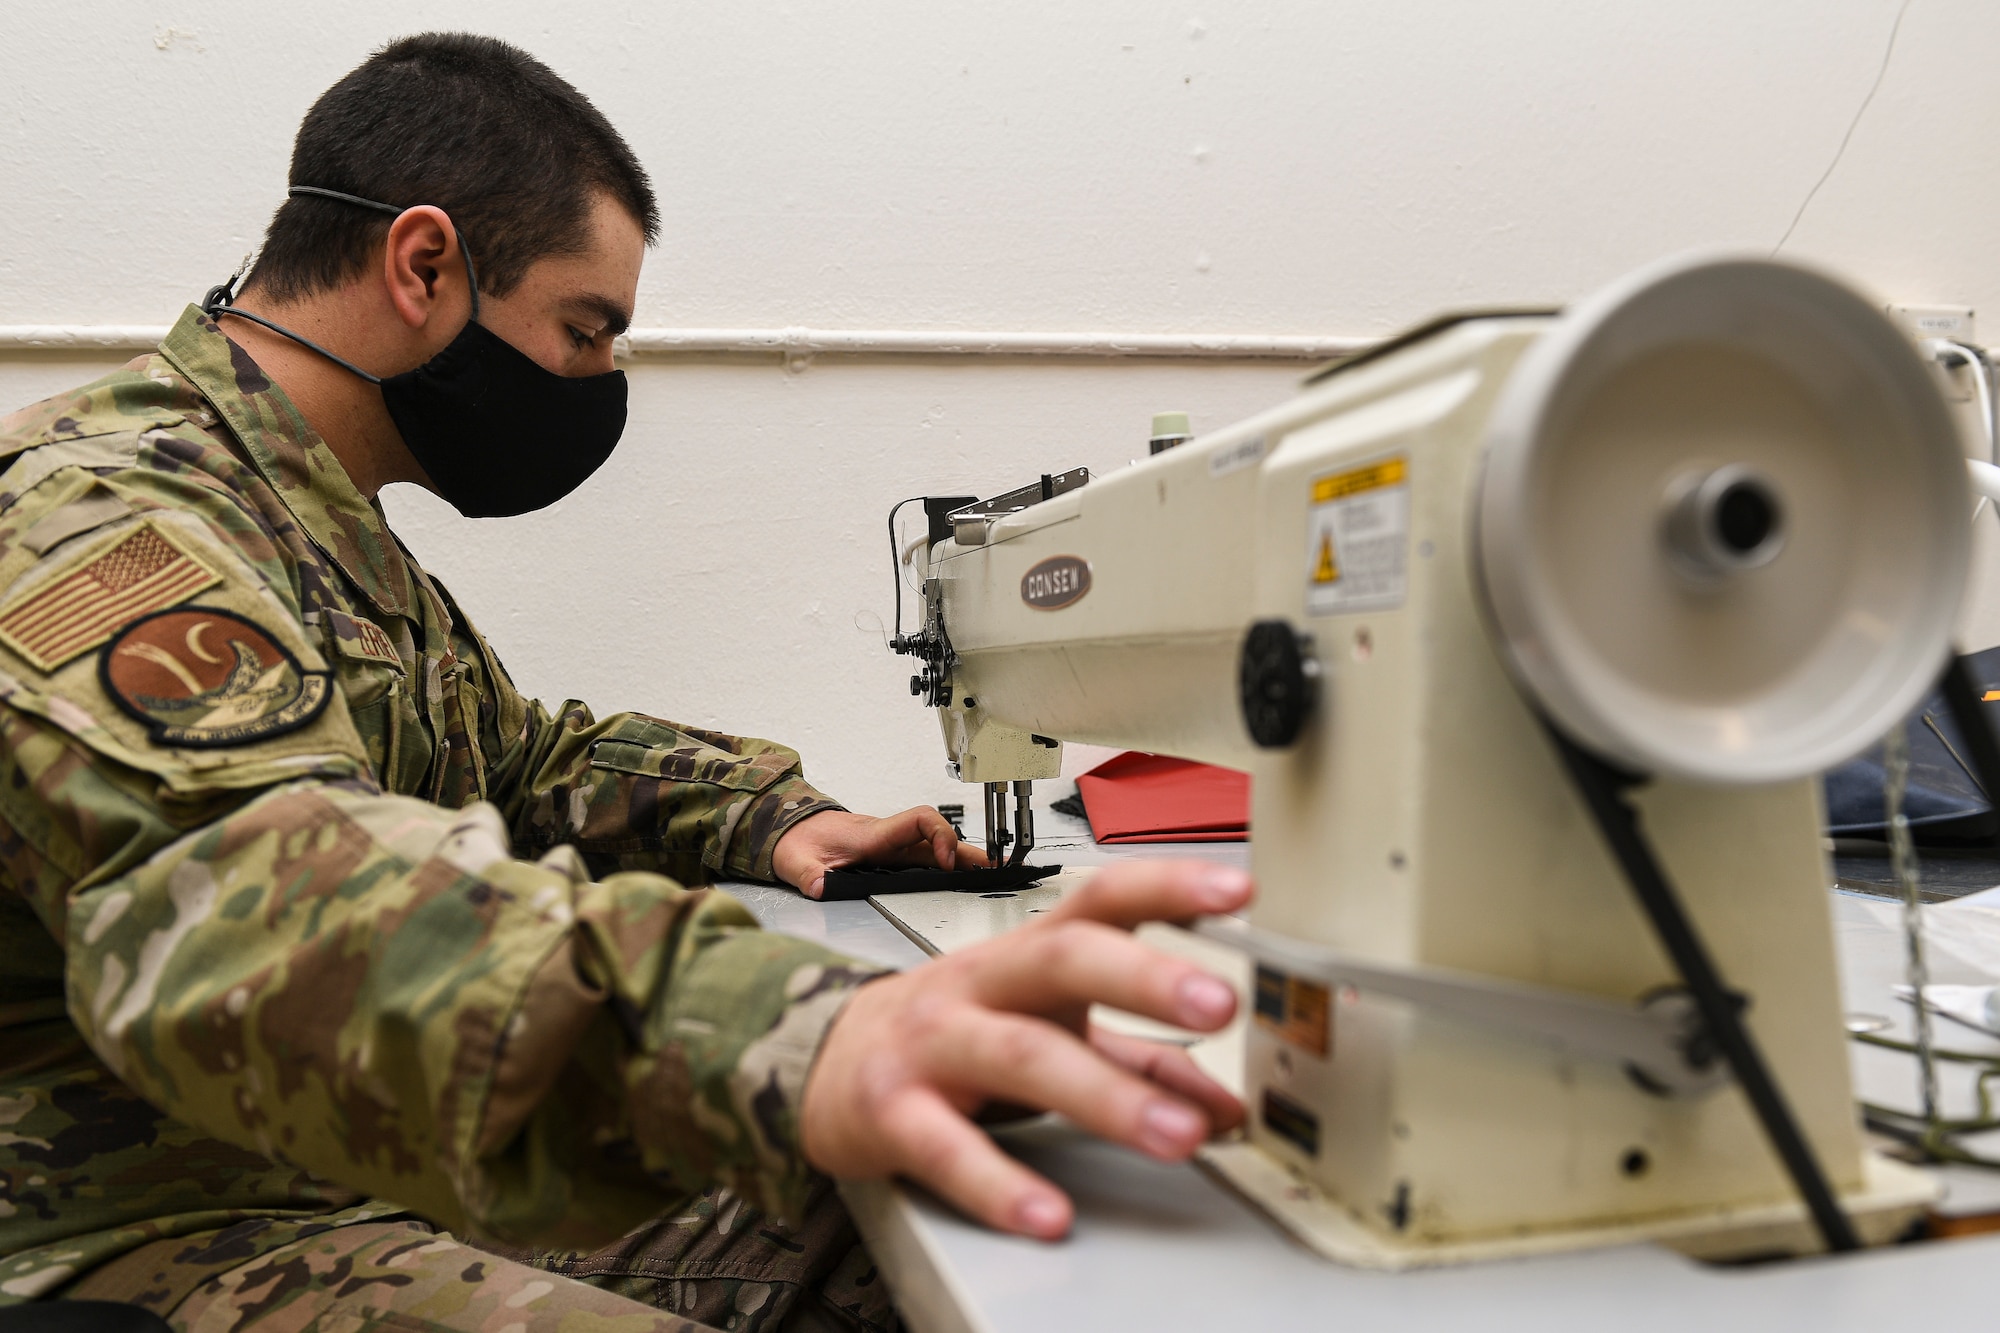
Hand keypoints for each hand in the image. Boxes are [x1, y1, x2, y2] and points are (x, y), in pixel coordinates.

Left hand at [773, 807, 989, 897]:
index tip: (945, 863)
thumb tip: (820, 888)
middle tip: (995, 869)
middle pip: (937, 836)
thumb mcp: (796, 862)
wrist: (785, 828)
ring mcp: (890, 843)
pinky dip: (946, 860)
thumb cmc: (795, 841)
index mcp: (872, 836)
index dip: (939, 836)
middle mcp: (887, 837)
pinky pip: (925, 852)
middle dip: (967, 851)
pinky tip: (960, 874)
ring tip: (989, 874)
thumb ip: (809, 876)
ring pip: (934, 844)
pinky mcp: (889, 852)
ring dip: (961, 856)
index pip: (918, 821)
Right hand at [798, 859, 1250, 1238]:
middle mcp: (981, 983)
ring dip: (1105, 1096)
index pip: (1100, 900)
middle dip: (1143, 977)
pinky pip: (947, 1148)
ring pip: (1019, 1055)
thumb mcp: (1047, 1029)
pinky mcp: (891, 1112)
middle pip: (1061, 959)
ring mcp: (932, 1043)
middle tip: (1220, 1004)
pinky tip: (1049, 1214)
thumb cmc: (951, 1032)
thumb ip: (1140, 1062)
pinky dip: (999, 1183)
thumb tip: (1228, 1105)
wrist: (818, 1060)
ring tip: (1178, 1136)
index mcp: (1026, 954)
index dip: (1166, 886)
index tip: (1237, 887)